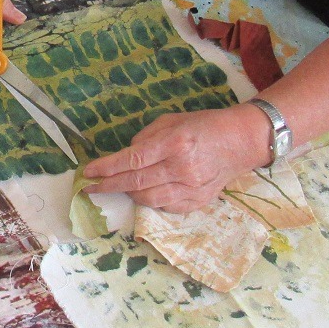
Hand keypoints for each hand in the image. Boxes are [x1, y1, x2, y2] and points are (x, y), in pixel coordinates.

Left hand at [81, 104, 270, 212]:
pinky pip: (165, 207)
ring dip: (128, 194)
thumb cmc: (204, 126)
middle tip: (91, 187)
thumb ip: (146, 137)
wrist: (240, 143)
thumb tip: (125, 155)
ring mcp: (191, 188)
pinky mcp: (197, 202)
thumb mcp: (172, 120)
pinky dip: (149, 201)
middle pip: (136, 182)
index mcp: (175, 142)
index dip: (107, 168)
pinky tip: (143, 192)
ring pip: (148, 199)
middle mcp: (182, 168)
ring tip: (118, 187)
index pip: (133, 159)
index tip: (88, 172)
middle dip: (109, 185)